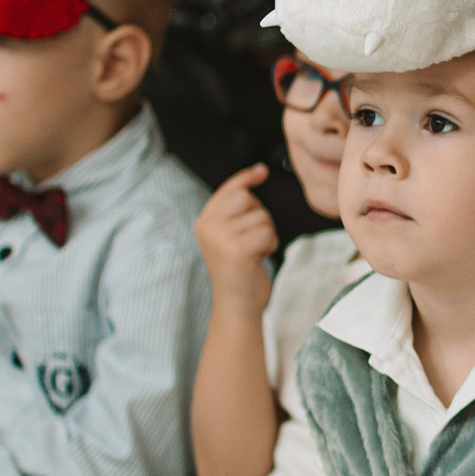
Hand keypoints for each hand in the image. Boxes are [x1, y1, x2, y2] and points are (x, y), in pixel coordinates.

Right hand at [194, 163, 277, 307]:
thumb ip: (235, 211)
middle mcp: (208, 227)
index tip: (262, 171)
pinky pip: (267, 232)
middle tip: (253, 238)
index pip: (228, 189)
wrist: (236, 304)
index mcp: (204, 222)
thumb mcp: (228, 236)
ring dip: (266, 233)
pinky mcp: (238, 250)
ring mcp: (221, 238)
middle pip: (247, 197)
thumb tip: (256, 174)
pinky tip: (259, 257)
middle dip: (259, 215)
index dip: (246, 178)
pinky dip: (270, 244)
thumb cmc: (240, 270)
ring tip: (255, 251)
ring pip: (261, 216)